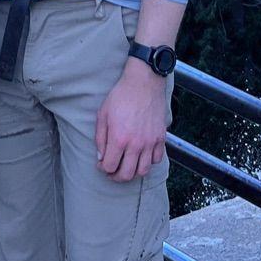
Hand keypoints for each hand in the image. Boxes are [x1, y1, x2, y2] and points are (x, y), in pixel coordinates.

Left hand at [95, 59, 169, 182]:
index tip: (101, 164)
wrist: (144, 83)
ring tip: (127, 166)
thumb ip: (100, 138)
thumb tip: (101, 157)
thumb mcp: (103, 114)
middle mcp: (136, 144)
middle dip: (116, 177)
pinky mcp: (161, 138)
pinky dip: (148, 162)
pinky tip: (141, 155)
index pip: (110, 166)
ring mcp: (150, 142)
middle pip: (127, 174)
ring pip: (143, 171)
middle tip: (112, 171)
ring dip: (133, 173)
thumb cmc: (121, 96)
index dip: (103, 168)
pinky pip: (156, 159)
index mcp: (119, 139)